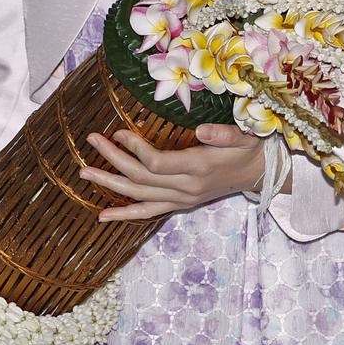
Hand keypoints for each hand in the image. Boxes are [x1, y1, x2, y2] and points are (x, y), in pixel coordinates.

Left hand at [79, 123, 264, 221]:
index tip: (117, 132)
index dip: (135, 149)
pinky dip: (124, 214)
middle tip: (91, 140)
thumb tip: (201, 129)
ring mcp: (181, 199)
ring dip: (110, 184)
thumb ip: (223, 134)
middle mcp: (185, 188)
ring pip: (139, 196)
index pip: (157, 163)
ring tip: (84, 173)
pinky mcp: (179, 204)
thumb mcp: (243, 136)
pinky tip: (103, 215)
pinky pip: (147, 212)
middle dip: (113, 160)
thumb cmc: (249, 149)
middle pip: (141, 178)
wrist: (258, 174)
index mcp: (198, 167)